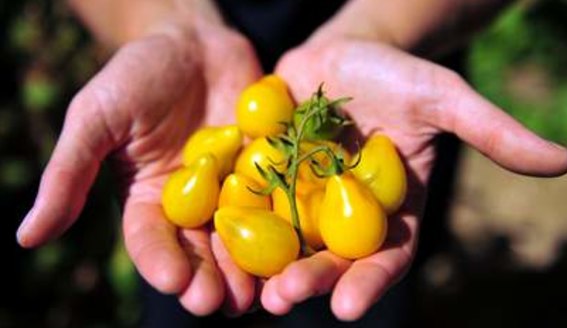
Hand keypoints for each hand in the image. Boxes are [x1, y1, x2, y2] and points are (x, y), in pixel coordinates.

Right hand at [16, 21, 261, 314]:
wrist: (193, 44)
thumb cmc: (136, 75)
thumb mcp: (97, 118)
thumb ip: (69, 174)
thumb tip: (26, 237)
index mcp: (149, 203)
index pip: (151, 242)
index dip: (161, 263)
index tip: (174, 281)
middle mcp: (194, 207)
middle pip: (202, 252)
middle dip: (210, 279)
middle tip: (221, 304)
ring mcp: (234, 193)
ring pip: (243, 240)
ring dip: (250, 270)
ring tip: (260, 294)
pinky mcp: (268, 174)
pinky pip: (279, 202)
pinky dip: (286, 227)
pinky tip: (296, 249)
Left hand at [256, 37, 566, 319]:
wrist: (348, 53)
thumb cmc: (400, 77)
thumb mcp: (444, 100)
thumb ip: (492, 132)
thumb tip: (564, 163)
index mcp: (388, 211)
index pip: (383, 256)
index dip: (370, 280)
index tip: (353, 305)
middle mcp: (342, 214)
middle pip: (326, 255)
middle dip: (309, 279)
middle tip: (285, 299)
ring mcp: (301, 196)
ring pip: (282, 237)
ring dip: (265, 262)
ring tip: (249, 284)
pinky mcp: (266, 173)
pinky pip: (248, 199)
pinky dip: (233, 217)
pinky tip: (214, 234)